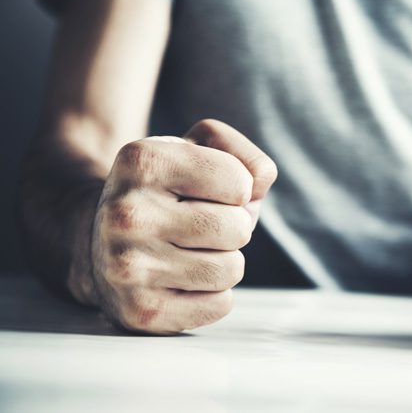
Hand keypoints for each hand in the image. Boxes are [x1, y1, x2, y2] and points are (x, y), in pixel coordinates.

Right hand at [90, 119, 276, 333]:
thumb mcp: (198, 152)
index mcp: (143, 162)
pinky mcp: (139, 310)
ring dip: (225, 261)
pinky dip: (213, 294)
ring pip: (231, 269)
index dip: (239, 189)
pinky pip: (219, 305)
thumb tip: (260, 181)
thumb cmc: (166, 192)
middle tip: (201, 226)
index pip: (240, 182)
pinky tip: (182, 280)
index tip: (208, 191)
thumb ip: (243, 155)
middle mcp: (127, 213)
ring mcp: (128, 266)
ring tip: (192, 252)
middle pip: (237, 229)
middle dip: (234, 228)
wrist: (99, 238)